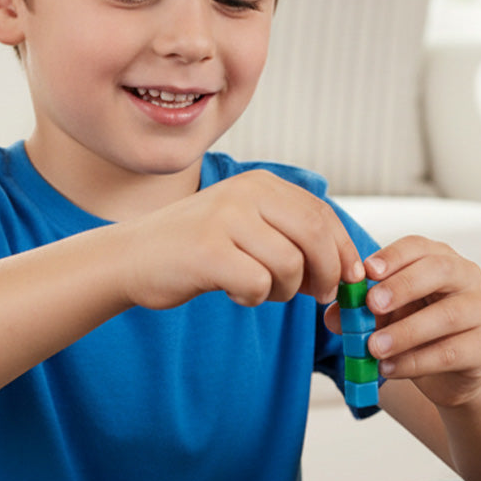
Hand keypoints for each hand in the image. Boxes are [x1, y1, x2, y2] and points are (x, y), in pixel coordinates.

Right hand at [118, 170, 365, 310]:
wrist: (131, 257)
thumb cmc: (195, 249)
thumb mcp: (247, 227)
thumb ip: (291, 237)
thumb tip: (347, 270)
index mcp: (260, 183)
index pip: (322, 213)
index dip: (344, 250)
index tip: (349, 278)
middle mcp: (245, 193)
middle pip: (314, 236)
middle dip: (328, 273)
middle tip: (321, 296)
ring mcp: (225, 219)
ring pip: (290, 265)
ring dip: (283, 290)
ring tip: (259, 288)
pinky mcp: (208, 251)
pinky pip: (258, 284)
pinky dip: (253, 297)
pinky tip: (233, 291)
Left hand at [325, 235, 480, 407]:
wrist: (451, 373)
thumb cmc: (417, 330)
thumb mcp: (385, 315)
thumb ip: (360, 311)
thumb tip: (333, 316)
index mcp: (439, 259)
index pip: (418, 246)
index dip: (393, 256)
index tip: (367, 270)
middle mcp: (466, 278)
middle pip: (439, 271)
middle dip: (402, 286)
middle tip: (372, 304)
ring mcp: (480, 312)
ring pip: (447, 316)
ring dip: (406, 332)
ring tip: (374, 347)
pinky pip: (449, 353)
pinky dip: (414, 362)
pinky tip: (388, 368)